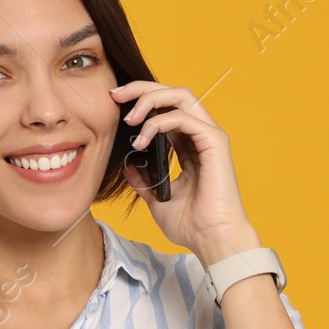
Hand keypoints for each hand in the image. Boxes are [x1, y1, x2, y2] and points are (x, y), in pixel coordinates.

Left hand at [110, 81, 259, 260]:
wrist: (211, 239)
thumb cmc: (191, 224)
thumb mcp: (157, 198)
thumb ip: (143, 179)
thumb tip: (128, 164)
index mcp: (188, 145)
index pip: (165, 108)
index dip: (140, 99)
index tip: (114, 102)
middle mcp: (200, 135)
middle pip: (172, 93)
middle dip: (141, 89)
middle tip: (115, 95)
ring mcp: (209, 136)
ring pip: (180, 96)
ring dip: (149, 99)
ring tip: (129, 118)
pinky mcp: (214, 142)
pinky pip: (183, 117)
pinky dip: (158, 122)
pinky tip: (143, 139)